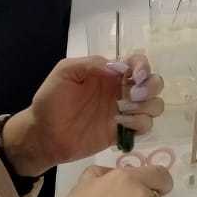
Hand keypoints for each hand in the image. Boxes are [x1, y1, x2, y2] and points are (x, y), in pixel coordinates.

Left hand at [2, 55, 164, 174]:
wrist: (42, 135)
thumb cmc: (51, 100)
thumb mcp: (65, 72)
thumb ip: (91, 64)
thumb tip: (119, 68)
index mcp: (109, 72)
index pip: (137, 62)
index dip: (143, 66)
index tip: (136, 76)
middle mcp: (121, 90)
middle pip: (153, 83)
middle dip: (150, 86)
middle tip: (133, 94)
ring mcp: (124, 112)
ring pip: (154, 105)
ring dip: (147, 106)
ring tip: (125, 111)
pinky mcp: (122, 132)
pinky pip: (145, 126)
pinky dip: (140, 123)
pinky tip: (121, 124)